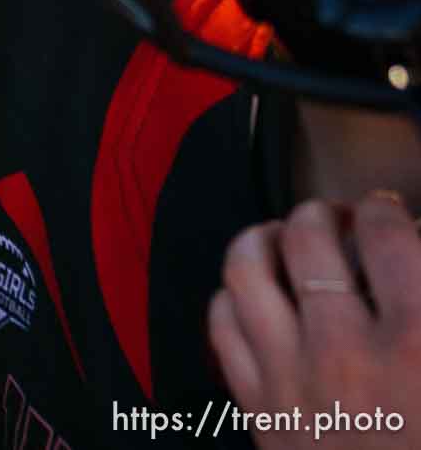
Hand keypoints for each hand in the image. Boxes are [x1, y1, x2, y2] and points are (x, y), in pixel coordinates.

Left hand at [210, 194, 420, 447]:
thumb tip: (418, 257)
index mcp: (419, 344)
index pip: (390, 238)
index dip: (388, 212)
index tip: (390, 213)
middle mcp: (346, 350)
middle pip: (309, 238)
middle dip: (323, 212)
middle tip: (338, 217)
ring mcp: (291, 378)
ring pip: (247, 268)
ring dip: (264, 239)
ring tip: (284, 238)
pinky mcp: (258, 410)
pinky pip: (222, 327)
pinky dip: (230, 296)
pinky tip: (251, 295)